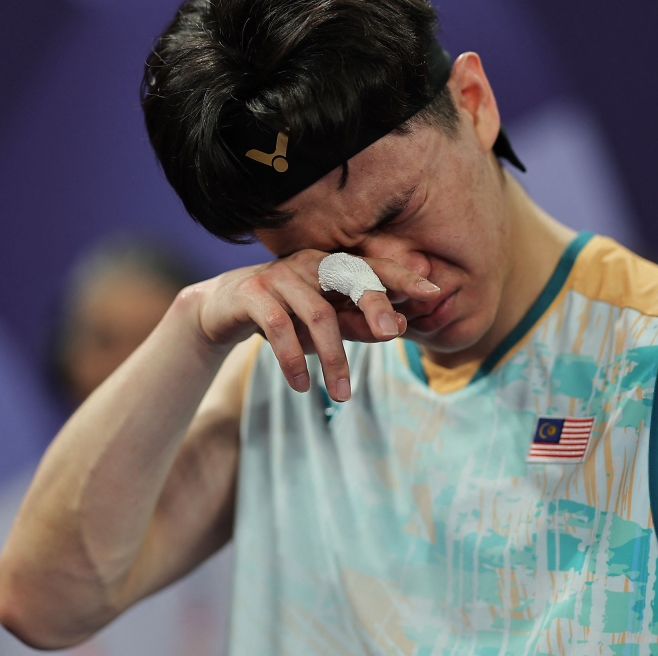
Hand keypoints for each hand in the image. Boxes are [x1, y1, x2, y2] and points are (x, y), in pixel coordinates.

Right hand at [190, 249, 440, 401]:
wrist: (223, 309)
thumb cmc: (286, 314)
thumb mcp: (326, 322)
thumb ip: (359, 323)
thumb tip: (398, 327)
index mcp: (332, 264)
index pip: (374, 267)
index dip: (403, 277)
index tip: (434, 292)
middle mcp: (309, 262)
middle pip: (349, 277)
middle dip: (373, 304)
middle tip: (391, 334)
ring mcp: (280, 276)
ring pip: (317, 314)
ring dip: (333, 356)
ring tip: (342, 394)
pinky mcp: (252, 294)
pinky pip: (279, 327)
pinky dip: (293, 359)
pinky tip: (303, 384)